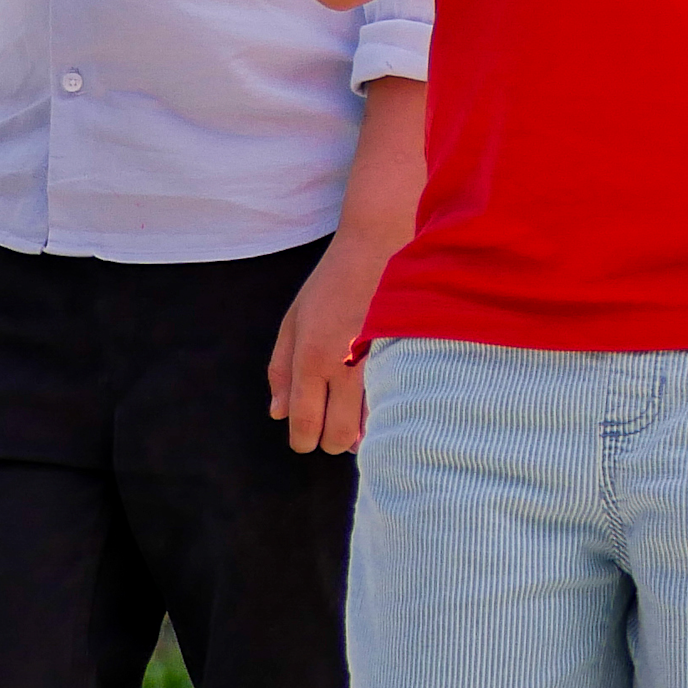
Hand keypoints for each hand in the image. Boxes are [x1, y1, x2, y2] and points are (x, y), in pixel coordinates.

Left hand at [267, 229, 393, 455]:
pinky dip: (386, 417)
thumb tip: (279, 415)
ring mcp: (381, 366)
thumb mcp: (294, 319)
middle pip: (339, 437)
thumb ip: (281, 368)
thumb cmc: (332, 283)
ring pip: (372, 430)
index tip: (304, 440)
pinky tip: (378, 407)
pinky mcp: (409, 361)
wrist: (382, 246)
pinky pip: (397, 409)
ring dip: (361, 435)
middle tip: (329, 428)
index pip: (306, 424)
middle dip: (330, 441)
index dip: (303, 440)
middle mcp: (346, 366)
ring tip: (353, 419)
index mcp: (313, 356)